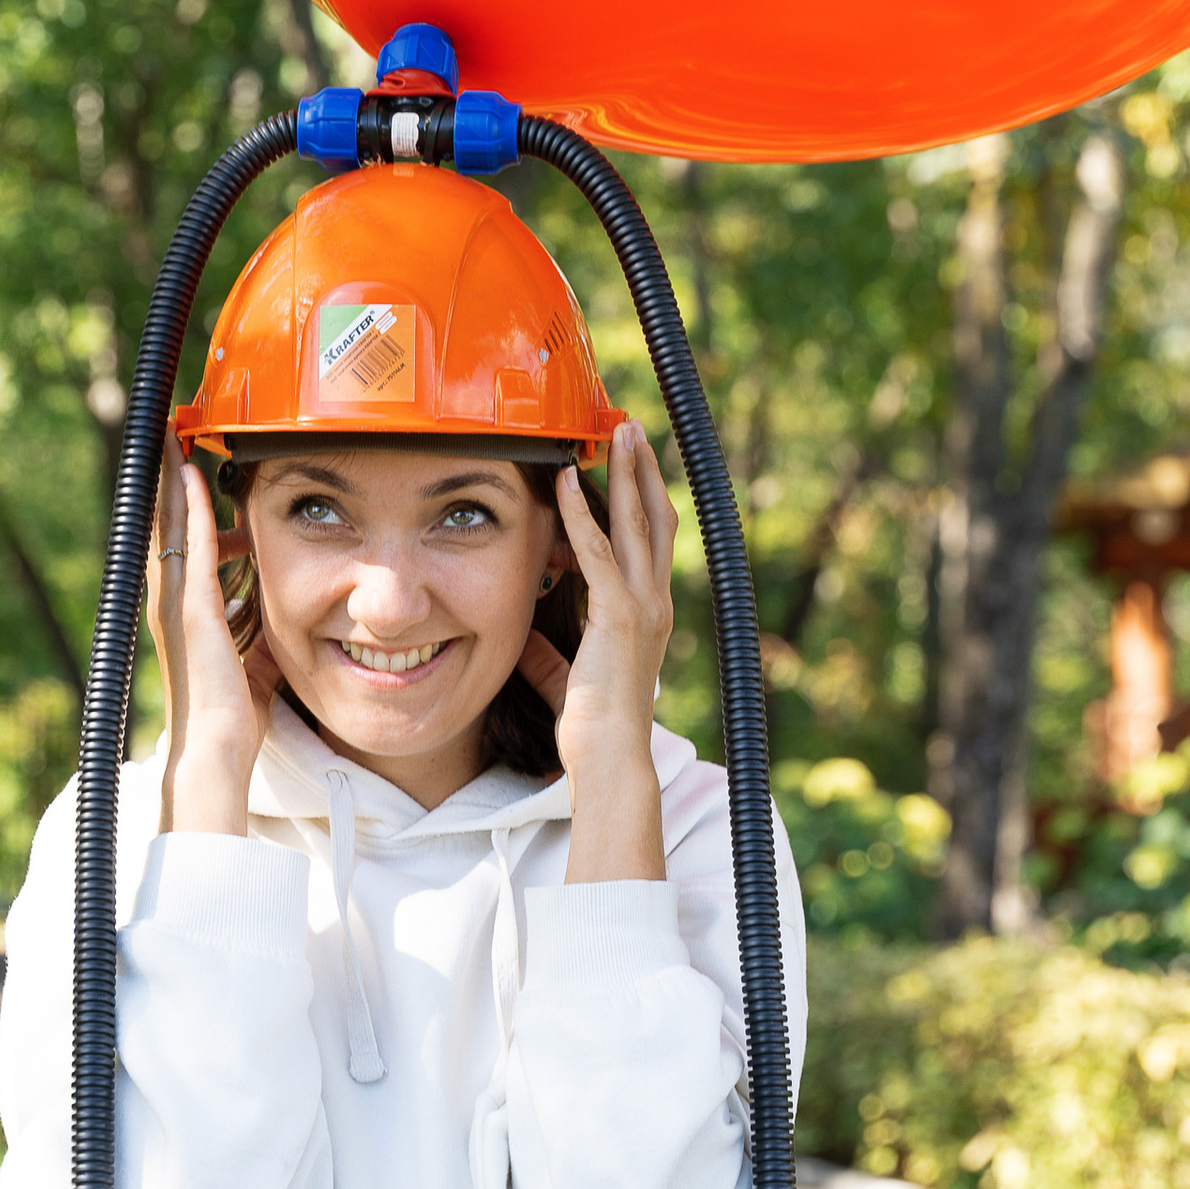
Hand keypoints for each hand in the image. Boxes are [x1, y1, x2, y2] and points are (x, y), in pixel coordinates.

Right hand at [149, 438, 280, 835]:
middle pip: (165, 527)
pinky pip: (192, 548)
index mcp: (186, 615)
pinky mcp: (191, 611)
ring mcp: (176, 605)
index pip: (182, 547)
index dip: (182, 508)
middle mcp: (171, 603)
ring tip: (170, 441)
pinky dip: (191, 511)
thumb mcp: (256, 664)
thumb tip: (285, 623)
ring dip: (170, 484)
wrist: (216, 753)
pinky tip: (192, 477)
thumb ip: (264, 638)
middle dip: (165, 482)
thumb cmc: (233, 719)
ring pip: (170, 529)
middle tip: (165, 437)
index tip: (186, 472)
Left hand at [524, 419, 672, 883]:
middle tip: (633, 427)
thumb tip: (532, 644)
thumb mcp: (568, 681)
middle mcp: (655, 603)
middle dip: (645, 469)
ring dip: (628, 474)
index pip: (651, 542)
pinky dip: (584, 514)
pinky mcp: (619, 617)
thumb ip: (554, 657)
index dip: (644, 498)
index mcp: (648, 614)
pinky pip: (599, 553)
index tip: (630, 462)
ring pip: (640, 524)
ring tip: (620, 434)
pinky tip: (570, 483)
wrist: (609, 761)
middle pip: (657, 518)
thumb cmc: (592, 730)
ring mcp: (643, 608)